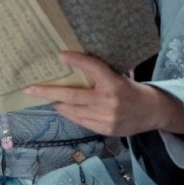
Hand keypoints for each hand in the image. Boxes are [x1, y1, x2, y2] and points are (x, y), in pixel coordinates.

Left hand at [25, 52, 183, 136]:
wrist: (153, 112)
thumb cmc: (131, 90)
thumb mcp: (118, 77)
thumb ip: (98, 75)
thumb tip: (69, 65)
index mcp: (114, 82)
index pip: (93, 67)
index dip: (77, 60)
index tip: (60, 54)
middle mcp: (108, 100)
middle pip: (72, 95)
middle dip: (48, 92)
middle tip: (30, 89)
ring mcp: (105, 117)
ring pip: (72, 110)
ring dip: (57, 104)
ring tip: (46, 97)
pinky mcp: (104, 129)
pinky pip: (80, 120)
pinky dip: (69, 113)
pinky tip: (62, 107)